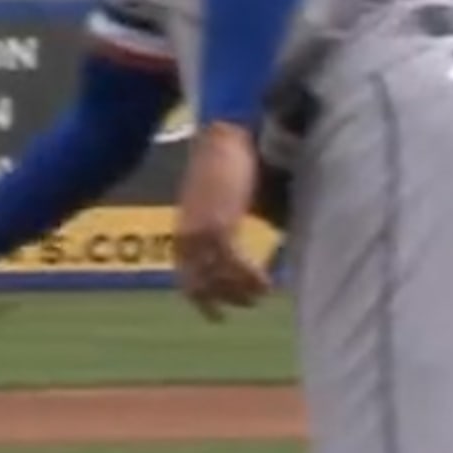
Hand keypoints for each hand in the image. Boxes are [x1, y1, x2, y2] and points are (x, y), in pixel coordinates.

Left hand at [174, 121, 270, 321]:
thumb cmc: (229, 164)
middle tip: (249, 304)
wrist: (225, 137)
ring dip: (242, 291)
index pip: (185, 277)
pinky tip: (267, 281)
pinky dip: (250, 278)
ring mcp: (200, 233)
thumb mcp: (224, 202)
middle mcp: (186, 237)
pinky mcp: (218, 226)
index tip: (217, 315)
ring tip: (264, 293)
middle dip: (225, 299)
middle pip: (199, 284)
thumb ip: (231, 224)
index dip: (201, 299)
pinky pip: (233, 265)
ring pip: (218, 278)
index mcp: (184, 230)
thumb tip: (254, 244)